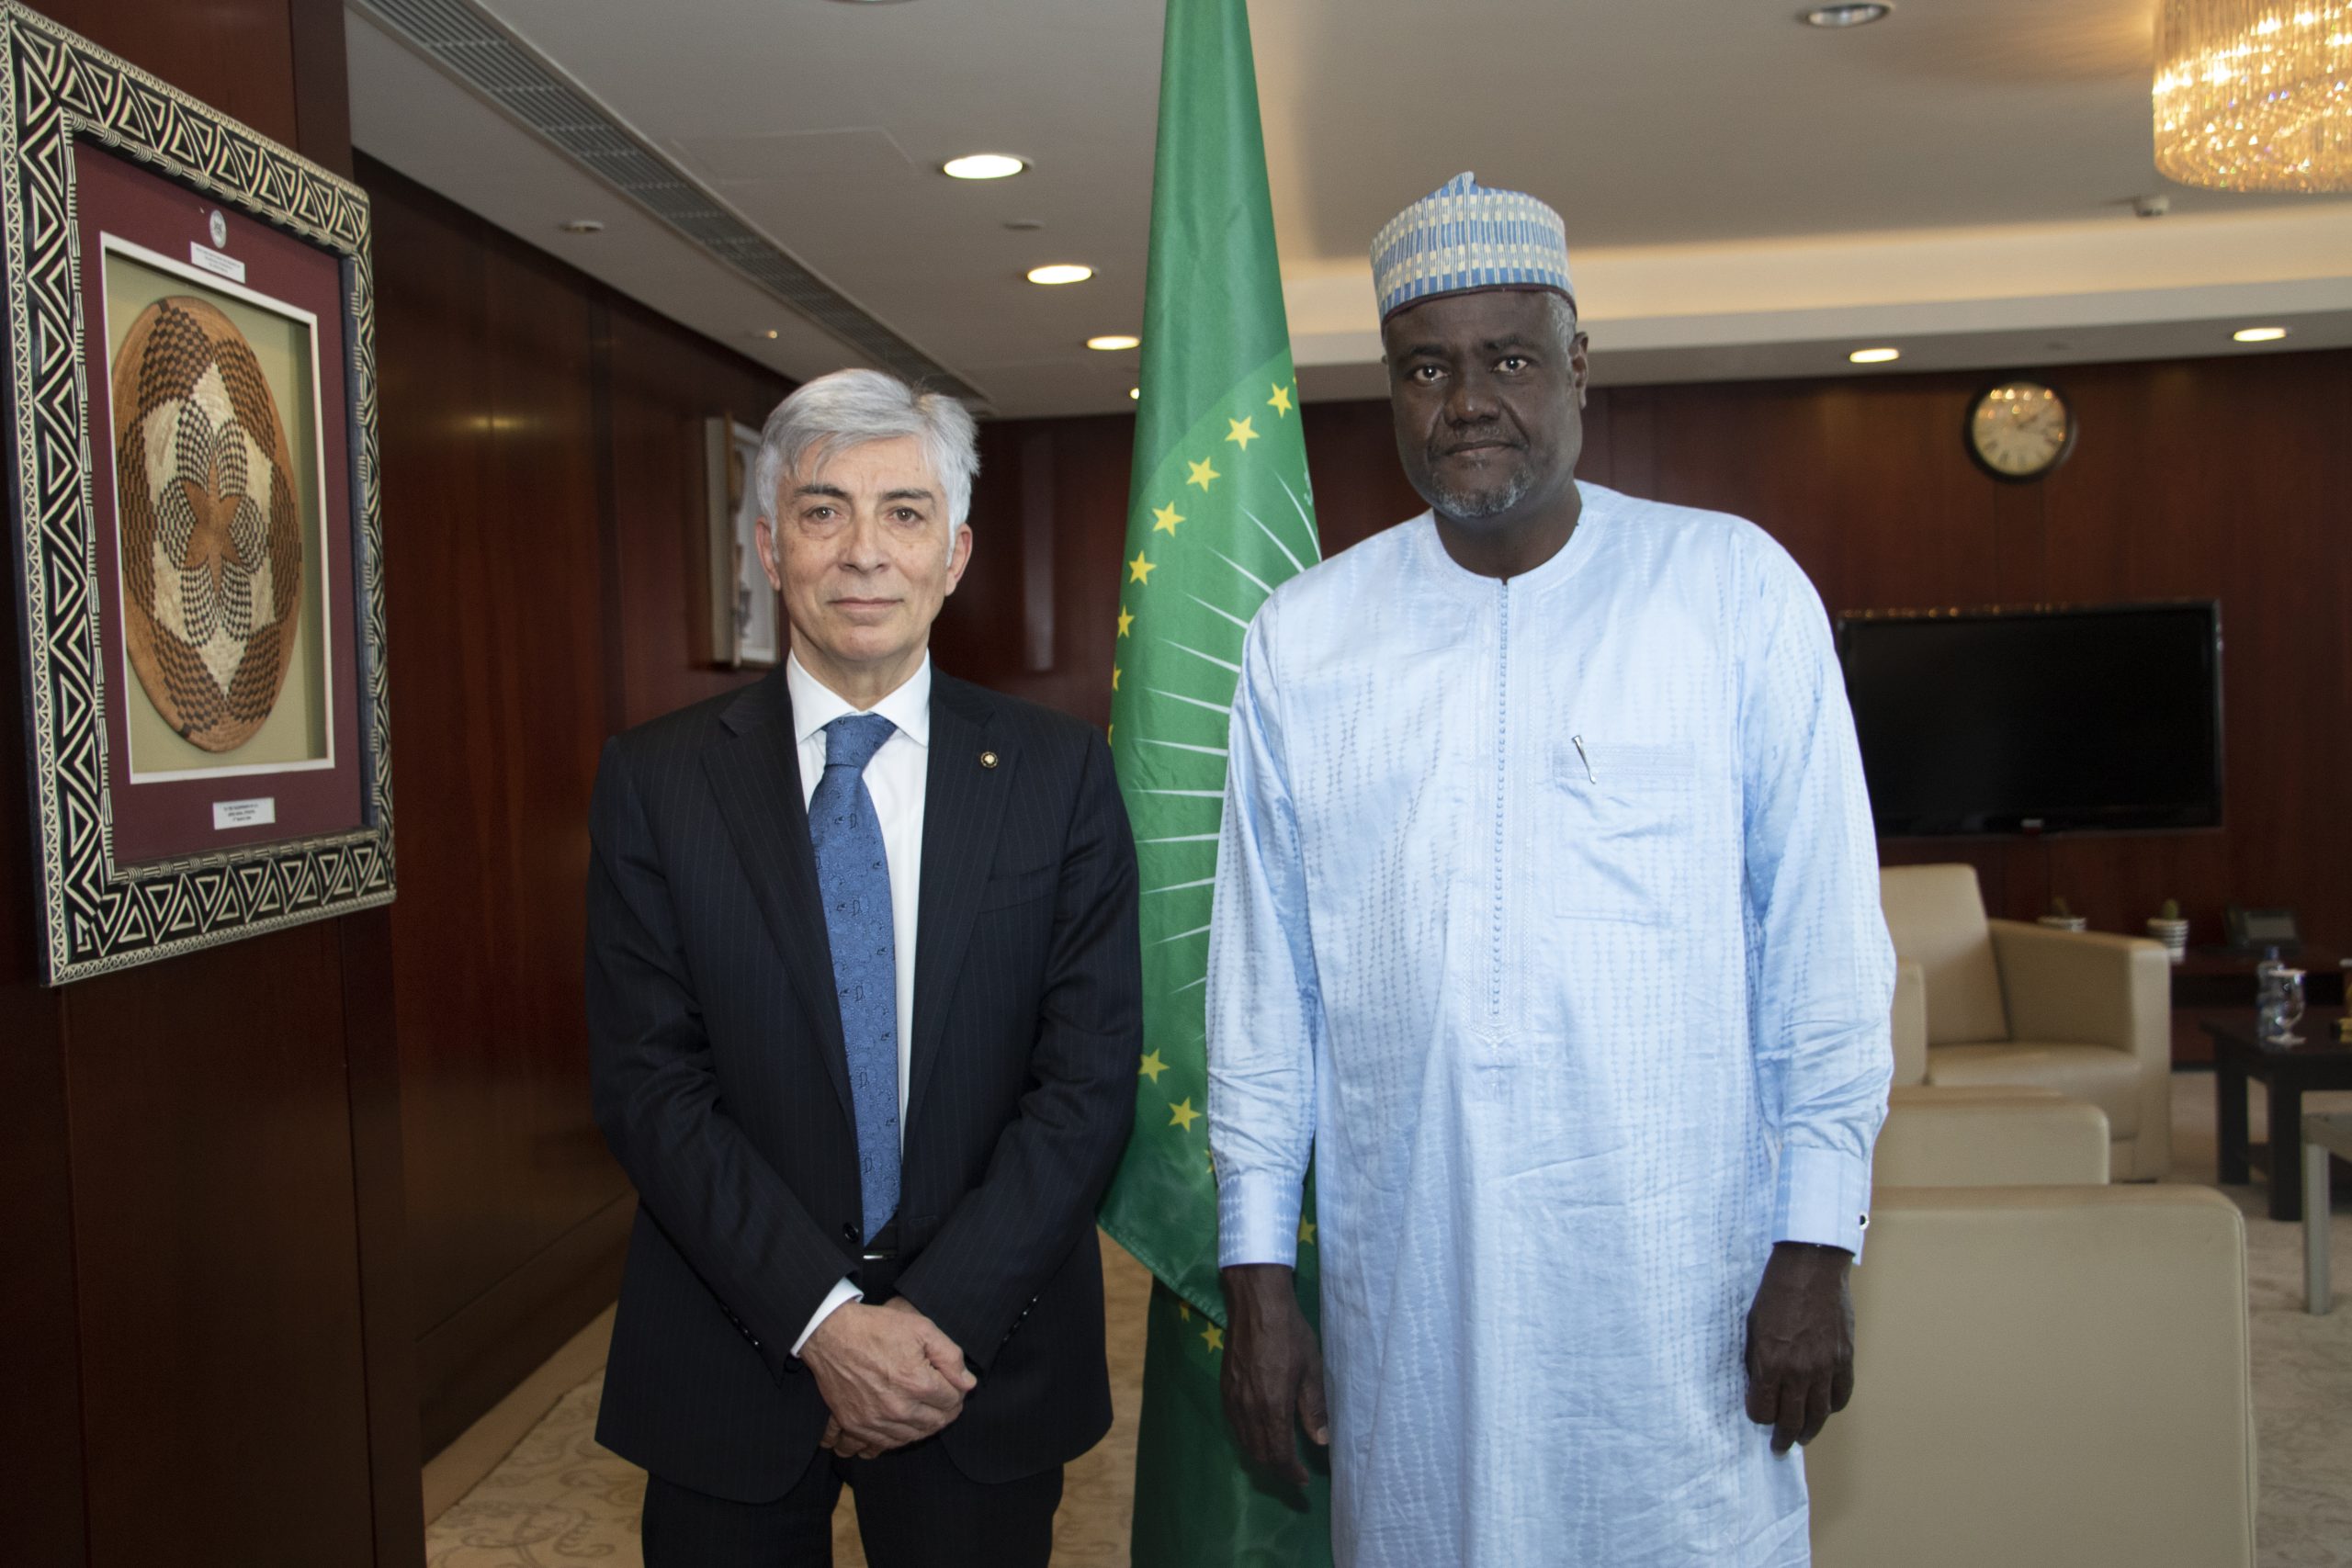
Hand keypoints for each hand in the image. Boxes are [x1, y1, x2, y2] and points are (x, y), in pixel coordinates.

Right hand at [802, 1297, 975, 1456]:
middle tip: (941, 1400)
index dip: (957, 1391)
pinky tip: (891, 1431)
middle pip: (934, 1424)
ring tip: (921, 1413)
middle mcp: (898, 1408)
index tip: (952, 1384)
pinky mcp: (853, 1425)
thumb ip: (950, 1356)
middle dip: (943, 1412)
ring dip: (920, 1428)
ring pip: (909, 1439)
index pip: (952, 1401)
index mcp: (917, 1384)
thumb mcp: (922, 1329)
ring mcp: (874, 1420)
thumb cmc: (877, 1328)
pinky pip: (875, 1448)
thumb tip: (968, 1383)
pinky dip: (886, 1443)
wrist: (831, 1334)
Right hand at [1220, 1264, 1328, 1485]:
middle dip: (1277, 1467)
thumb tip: (1321, 1441)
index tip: (1303, 1479)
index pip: (1278, 1454)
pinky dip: (1247, 1437)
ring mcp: (1233, 1399)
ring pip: (1244, 1441)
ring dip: (1261, 1454)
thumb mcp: (1311, 1370)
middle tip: (1294, 1469)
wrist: (1256, 1304)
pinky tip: (1260, 1430)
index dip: (1291, 1472)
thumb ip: (1314, 1409)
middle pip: (1258, 1453)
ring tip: (1279, 1453)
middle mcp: (1248, 1409)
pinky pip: (1234, 1424)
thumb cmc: (1289, 1334)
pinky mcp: (1224, 1387)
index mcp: (1272, 1407)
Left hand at [1744, 1241, 1855, 1452]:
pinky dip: (1833, 1407)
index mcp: (1771, 1362)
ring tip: (1802, 1437)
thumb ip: (1756, 1360)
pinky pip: (1841, 1395)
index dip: (1758, 1416)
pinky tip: (1824, 1409)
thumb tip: (1758, 1385)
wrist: (1811, 1267)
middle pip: (1792, 1420)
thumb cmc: (1775, 1292)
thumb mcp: (1752, 1326)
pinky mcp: (1845, 1359)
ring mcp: (1826, 1367)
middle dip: (1783, 1437)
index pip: (1763, 1410)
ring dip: (1810, 1430)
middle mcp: (1800, 1371)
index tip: (1757, 1416)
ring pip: (1819, 1414)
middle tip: (1779, 1447)